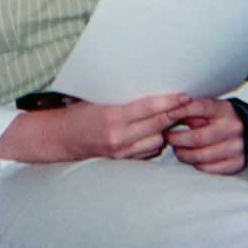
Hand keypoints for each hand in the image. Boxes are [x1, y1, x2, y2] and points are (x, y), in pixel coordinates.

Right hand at [0, 92, 192, 162]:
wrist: (61, 138)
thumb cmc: (79, 112)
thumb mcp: (99, 98)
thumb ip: (124, 97)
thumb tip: (152, 87)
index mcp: (112, 116)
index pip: (148, 108)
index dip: (169, 102)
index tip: (184, 95)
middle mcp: (118, 136)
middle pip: (157, 125)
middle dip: (173, 113)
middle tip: (186, 103)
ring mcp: (121, 151)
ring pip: (157, 140)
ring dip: (163, 129)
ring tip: (168, 117)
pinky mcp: (122, 160)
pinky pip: (148, 151)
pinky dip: (153, 141)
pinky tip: (152, 131)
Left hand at [164, 97, 246, 174]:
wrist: (247, 128)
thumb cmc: (219, 118)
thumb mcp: (209, 108)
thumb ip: (191, 110)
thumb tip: (168, 112)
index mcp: (224, 109)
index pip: (200, 107)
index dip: (181, 111)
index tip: (167, 115)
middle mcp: (233, 127)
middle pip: (197, 138)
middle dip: (176, 139)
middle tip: (167, 138)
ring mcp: (237, 146)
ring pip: (201, 156)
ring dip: (184, 154)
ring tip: (178, 150)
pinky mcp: (238, 163)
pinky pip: (210, 168)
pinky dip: (197, 165)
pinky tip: (194, 159)